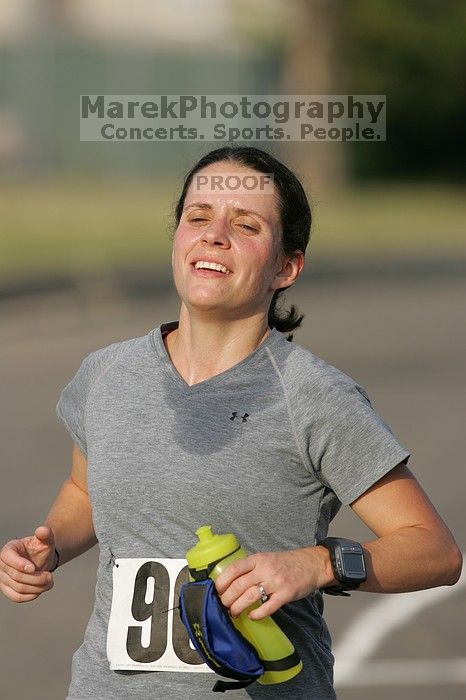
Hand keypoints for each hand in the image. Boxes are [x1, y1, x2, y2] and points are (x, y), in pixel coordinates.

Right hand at [0, 525, 56, 602]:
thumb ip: (46, 534)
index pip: (7, 557)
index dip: (19, 564)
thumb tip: (42, 530)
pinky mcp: (8, 589)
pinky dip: (31, 595)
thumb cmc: (41, 549)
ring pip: (18, 588)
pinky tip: (41, 590)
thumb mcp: (46, 540)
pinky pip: (17, 597)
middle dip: (36, 578)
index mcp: (9, 549)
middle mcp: (2, 564)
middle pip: (16, 576)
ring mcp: (3, 578)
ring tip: (49, 582)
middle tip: (50, 576)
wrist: (40, 560)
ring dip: (37, 587)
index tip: (33, 568)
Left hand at [215, 546, 334, 619]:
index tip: (216, 591)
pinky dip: (257, 614)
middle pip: (239, 585)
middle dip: (227, 598)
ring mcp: (276, 582)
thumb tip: (231, 583)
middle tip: (223, 606)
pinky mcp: (286, 594)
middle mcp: (265, 569)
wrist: (312, 564)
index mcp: (258, 559)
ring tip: (234, 613)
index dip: (222, 582)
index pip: (234, 569)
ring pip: (250, 596)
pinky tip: (252, 616)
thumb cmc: (287, 563)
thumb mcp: (267, 558)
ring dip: (238, 607)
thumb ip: (251, 568)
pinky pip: (268, 606)